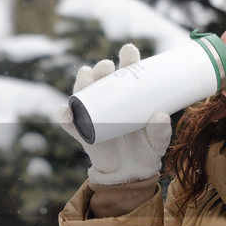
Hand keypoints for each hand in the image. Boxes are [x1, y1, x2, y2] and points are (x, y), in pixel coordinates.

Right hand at [58, 43, 172, 185]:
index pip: (126, 70)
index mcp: (128, 94)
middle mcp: (108, 99)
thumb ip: (160, 132)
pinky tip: (67, 111)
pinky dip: (65, 115)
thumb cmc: (146, 149)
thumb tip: (160, 115)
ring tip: (88, 78)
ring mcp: (92, 114)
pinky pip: (69, 121)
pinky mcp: (81, 131)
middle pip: (101, 77)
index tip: (129, 51)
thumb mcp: (157, 142)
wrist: (130, 174)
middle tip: (107, 67)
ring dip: (82, 83)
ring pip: (82, 93)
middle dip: (102, 68)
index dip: (127, 57)